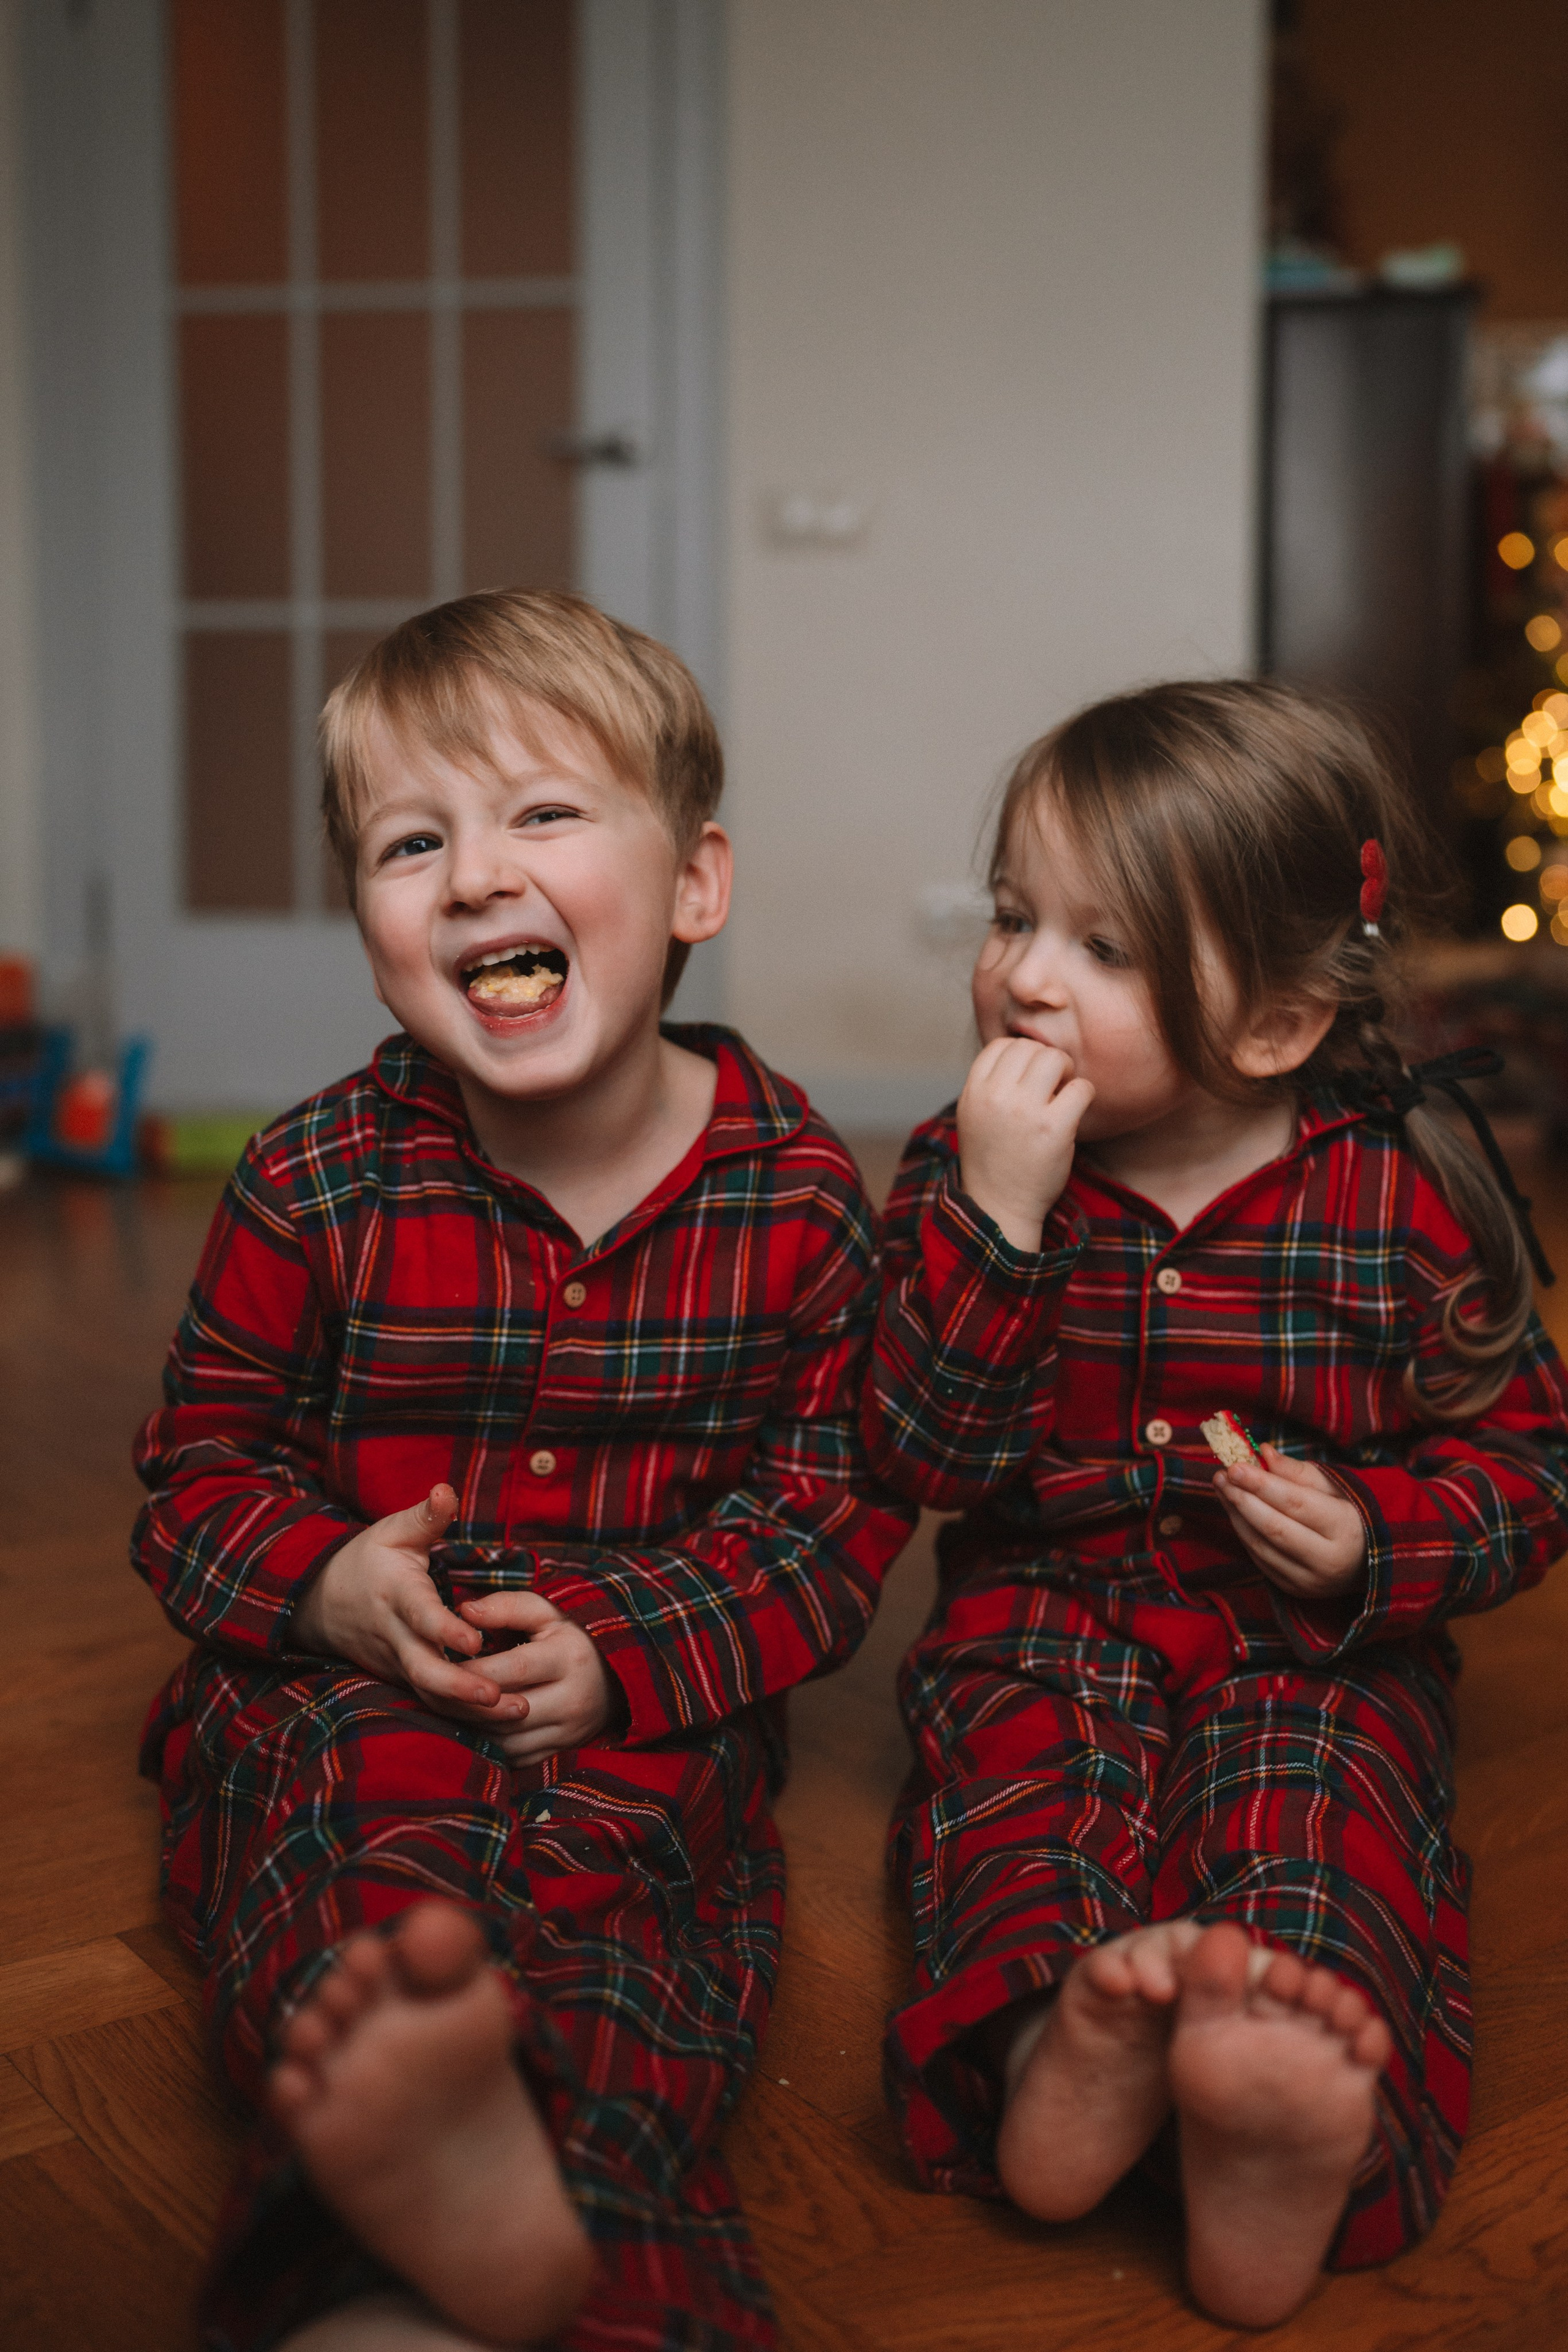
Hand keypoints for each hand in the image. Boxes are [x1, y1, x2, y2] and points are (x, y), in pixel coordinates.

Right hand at [292, 1484, 513, 1715]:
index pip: (421, 1616)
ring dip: (470, 1709)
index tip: (475, 1641)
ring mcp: (396, 1663)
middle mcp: (394, 1636)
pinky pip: (430, 1702)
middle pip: (424, 1671)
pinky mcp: (401, 1679)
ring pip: (430, 1695)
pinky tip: (504, 1722)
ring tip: (518, 1713)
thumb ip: (426, 1516)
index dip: (445, 1631)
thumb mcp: (393, 1531)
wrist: (320, 1602)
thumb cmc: (367, 1560)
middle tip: (501, 1696)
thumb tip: (447, 1488)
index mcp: (397, 1595)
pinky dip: (462, 1715)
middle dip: (461, 1687)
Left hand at [426, 1589, 615, 1762]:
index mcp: (569, 1658)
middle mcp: (573, 1699)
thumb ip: (506, 1607)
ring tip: (447, 1705)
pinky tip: (469, 1724)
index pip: (514, 1670)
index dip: (474, 1671)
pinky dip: (487, 1744)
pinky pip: (514, 1756)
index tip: (442, 1663)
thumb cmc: (570, 1638)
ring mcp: (568, 1731)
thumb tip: (465, 1611)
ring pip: (506, 1739)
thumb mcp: (546, 1614)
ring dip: (473, 1725)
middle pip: (507, 1710)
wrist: (615, 1679)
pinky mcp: (560, 1752)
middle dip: (466, 1703)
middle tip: (433, 1689)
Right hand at [957, 1036, 1095, 1251]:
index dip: (1022, 1056)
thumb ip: (991, 1082)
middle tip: (1051, 1086)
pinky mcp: (1054, 1129)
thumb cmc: (993, 1158)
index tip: (1028, 1078)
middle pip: (1030, 1048)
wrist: (1000, 1206)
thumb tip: (1024, 1049)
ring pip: (1056, 1059)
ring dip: (1066, 1073)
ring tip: (1062, 1095)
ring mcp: (1025, 1112)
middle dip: (1047, 1062)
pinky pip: (1081, 1087)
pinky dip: (1083, 1096)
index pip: (1002, 1045)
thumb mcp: (975, 1114)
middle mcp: (995, 1097)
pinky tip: (1075, 1113)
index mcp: (973, 1091)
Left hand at [1214, 1445, 1366, 1599]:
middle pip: (1274, 1527)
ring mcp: (1309, 1580)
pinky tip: (1235, 1510)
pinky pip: (1259, 1559)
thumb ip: (1298, 1471)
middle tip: (1221, 1475)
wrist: (1365, 1562)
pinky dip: (1244, 1532)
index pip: (1296, 1503)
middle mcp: (1328, 1560)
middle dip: (1242, 1499)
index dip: (1261, 1484)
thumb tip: (1263, 1452)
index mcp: (1346, 1528)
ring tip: (1223, 1488)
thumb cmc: (1346, 1514)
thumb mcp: (1333, 1488)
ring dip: (1236, 1515)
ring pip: (1261, 1546)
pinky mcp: (1293, 1590)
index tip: (1235, 1466)